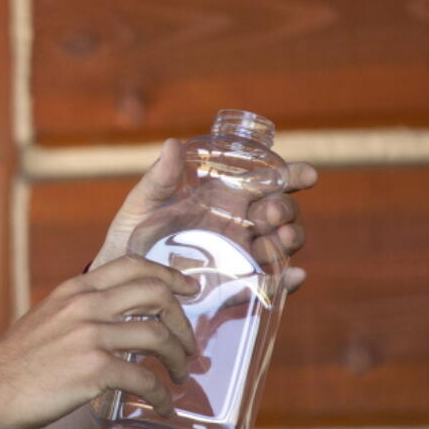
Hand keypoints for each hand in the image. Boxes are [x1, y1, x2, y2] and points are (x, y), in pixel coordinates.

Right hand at [0, 256, 198, 428]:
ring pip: (158, 334)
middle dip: (183, 319)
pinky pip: (145, 379)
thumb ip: (76, 313)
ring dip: (179, 357)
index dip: (168, 275)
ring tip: (180, 375)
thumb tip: (110, 321)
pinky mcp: (92, 370)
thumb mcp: (44, 320)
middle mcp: (84, 305)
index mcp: (73, 290)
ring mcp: (89, 336)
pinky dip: (161, 394)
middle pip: (155, 293)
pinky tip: (162, 405)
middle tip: (189, 343)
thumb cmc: (14, 365)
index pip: (132, 264)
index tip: (189, 290)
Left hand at [89, 139, 317, 292]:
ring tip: (283, 239)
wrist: (122, 277)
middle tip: (272, 212)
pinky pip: (271, 284)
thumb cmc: (133, 233)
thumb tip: (172, 143)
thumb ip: (159, 178)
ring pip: (281, 246)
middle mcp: (240, 224)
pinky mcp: (238, 285)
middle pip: (280, 214)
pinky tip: (294, 276)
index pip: (266, 182)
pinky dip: (287, 281)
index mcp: (224, 197)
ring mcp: (241, 255)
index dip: (291, 176)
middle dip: (286, 210)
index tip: (307, 175)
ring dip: (290, 240)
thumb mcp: (142, 203)